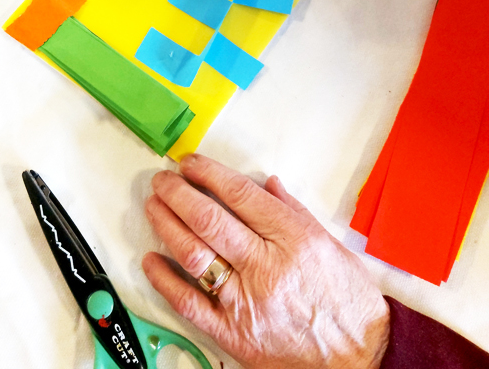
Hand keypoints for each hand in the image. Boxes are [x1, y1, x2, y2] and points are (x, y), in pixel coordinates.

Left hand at [142, 154, 388, 368]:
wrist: (362, 358)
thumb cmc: (349, 301)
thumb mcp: (330, 244)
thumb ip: (294, 211)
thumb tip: (266, 184)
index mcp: (293, 239)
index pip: (239, 195)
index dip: (208, 173)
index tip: (190, 163)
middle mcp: (266, 267)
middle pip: (209, 220)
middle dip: (179, 193)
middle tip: (163, 180)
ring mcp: (247, 302)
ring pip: (194, 256)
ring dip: (167, 226)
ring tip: (155, 207)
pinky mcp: (235, 335)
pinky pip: (190, 305)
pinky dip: (165, 281)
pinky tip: (151, 261)